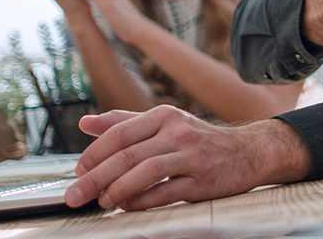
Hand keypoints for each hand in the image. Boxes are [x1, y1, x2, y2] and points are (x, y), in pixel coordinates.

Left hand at [65, 106, 308, 210]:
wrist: (247, 152)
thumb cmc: (198, 140)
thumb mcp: (164, 124)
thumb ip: (124, 123)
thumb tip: (84, 123)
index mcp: (164, 115)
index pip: (119, 133)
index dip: (93, 154)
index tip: (77, 172)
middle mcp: (177, 131)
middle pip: (127, 154)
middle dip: (94, 178)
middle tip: (75, 195)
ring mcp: (191, 155)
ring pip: (144, 172)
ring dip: (116, 190)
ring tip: (102, 202)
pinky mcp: (202, 180)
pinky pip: (164, 193)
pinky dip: (141, 201)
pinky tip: (127, 206)